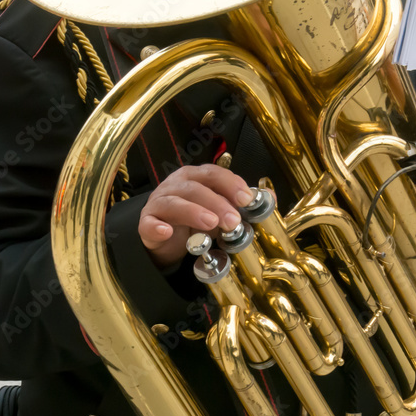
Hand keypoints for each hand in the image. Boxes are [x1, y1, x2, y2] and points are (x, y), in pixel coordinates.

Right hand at [138, 165, 254, 266]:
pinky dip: (157, 227)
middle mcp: (176, 186)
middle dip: (217, 202)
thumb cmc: (194, 222)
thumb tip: (269, 196)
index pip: (214, 174)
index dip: (231, 184)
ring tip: (210, 223)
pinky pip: (149, 224)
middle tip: (233, 220)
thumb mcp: (221, 212)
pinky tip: (166, 232)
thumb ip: (241, 205)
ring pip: (174, 202)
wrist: (166, 241)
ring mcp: (159, 204)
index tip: (246, 200)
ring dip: (193, 212)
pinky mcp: (146, 224)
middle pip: (196, 188)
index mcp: (196, 178)